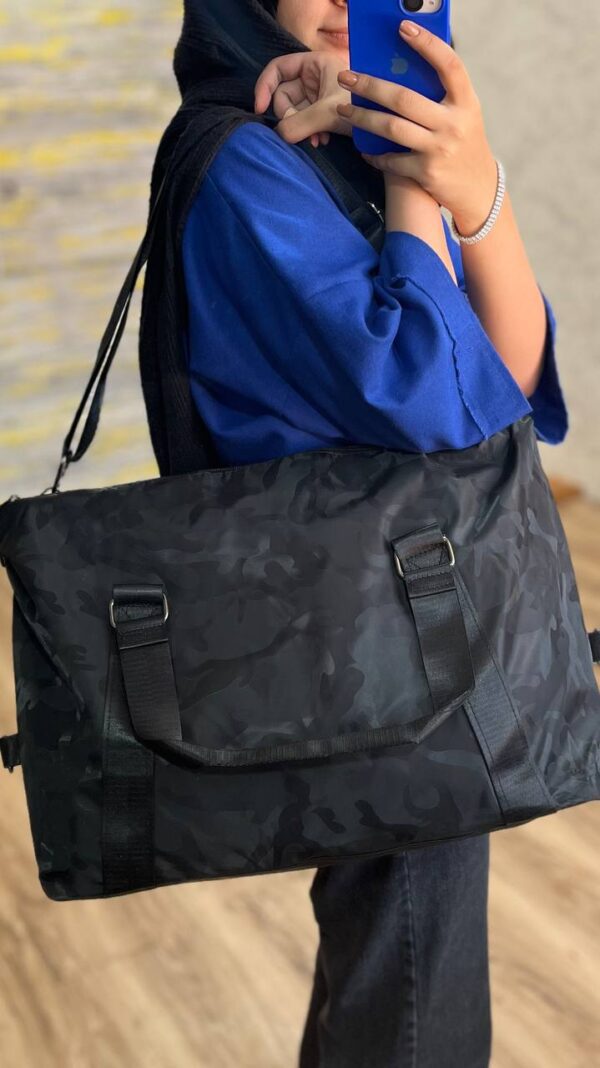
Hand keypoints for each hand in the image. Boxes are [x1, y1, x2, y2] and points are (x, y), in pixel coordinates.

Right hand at [254, 51, 354, 147]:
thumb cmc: (364, 107)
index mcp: (314, 63)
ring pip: (295, 111)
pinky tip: (322, 141)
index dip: (264, 87)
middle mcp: (314, 76)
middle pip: (284, 95)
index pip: (277, 68)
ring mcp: (319, 94)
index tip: (260, 109)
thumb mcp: (329, 113)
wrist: (388, 125)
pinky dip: (310, 132)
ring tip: (316, 140)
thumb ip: (300, 122)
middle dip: (290, 116)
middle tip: (300, 132)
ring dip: (301, 128)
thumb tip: (278, 135)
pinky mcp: (324, 111)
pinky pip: (306, 121)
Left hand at [336, 20, 497, 221]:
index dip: (428, 44)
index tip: (403, 28)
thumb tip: (399, 71)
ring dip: (362, 118)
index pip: (450, 65)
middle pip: (404, 98)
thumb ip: (440, 96)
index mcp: (466, 102)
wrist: (478, 189)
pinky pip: (392, 159)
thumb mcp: (463, 115)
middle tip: (346, 77)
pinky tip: (364, 148)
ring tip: (344, 110)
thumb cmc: (463, 144)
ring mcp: (439, 149)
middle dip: (370, 86)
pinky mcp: (426, 172)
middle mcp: (454, 124)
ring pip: (391, 128)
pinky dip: (374, 154)